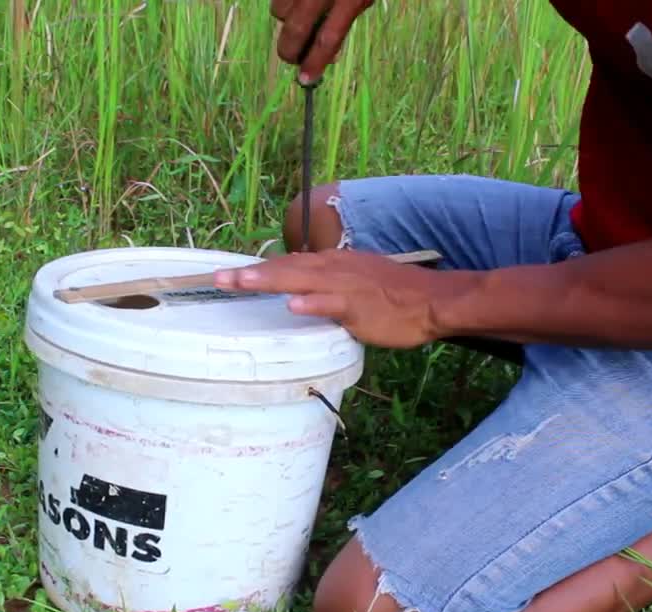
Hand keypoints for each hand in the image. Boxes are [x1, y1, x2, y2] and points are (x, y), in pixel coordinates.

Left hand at [212, 249, 457, 347]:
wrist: (434, 300)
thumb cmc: (398, 296)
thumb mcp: (359, 283)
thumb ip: (330, 289)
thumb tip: (307, 297)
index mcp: (332, 265)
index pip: (289, 264)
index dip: (260, 269)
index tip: (231, 274)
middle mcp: (333, 270)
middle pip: (285, 268)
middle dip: (250, 274)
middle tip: (217, 278)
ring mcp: (344, 287)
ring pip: (300, 280)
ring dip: (268, 280)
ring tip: (239, 282)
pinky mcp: (358, 306)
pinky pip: (331, 304)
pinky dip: (312, 303)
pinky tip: (292, 305)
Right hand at [271, 0, 374, 83]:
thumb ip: (344, 21)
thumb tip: (327, 55)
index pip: (328, 38)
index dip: (315, 63)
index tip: (306, 81)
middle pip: (295, 30)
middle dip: (290, 51)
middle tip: (293, 58)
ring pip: (279, 10)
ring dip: (287, 19)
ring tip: (301, 15)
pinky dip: (286, 1)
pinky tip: (299, 1)